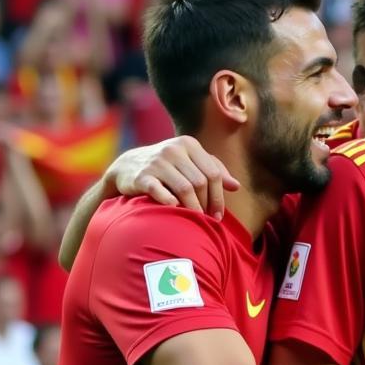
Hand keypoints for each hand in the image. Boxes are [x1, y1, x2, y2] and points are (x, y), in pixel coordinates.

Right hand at [107, 137, 240, 218]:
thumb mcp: (190, 162)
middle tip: (208, 220)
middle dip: (207, 204)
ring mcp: (156, 162)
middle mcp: (173, 150)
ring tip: (196, 220)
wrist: (127, 167)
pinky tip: (175, 211)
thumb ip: (214, 170)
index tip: (219, 215)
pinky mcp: (141, 176)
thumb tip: (236, 186)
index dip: (219, 197)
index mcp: (189, 144)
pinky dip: (170, 203)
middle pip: (200, 182)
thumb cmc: (168, 167)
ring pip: (184, 188)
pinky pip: (159, 191)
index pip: (213, 173)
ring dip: (193, 208)